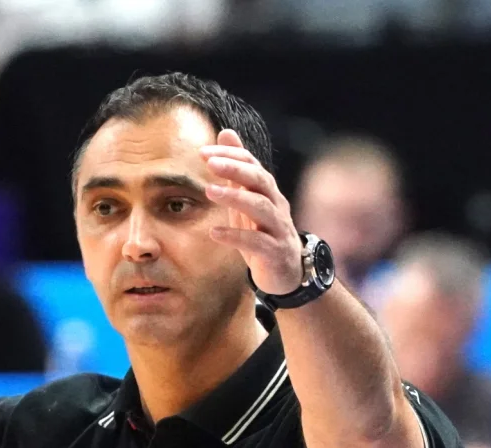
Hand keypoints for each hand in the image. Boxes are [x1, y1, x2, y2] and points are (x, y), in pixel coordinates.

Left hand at [201, 130, 303, 295]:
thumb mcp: (248, 196)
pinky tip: (215, 233)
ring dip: (235, 197)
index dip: (231, 156)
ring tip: (209, 191)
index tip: (203, 152)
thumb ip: (238, 168)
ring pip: (261, 207)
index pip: (252, 164)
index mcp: (267, 191)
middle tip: (210, 162)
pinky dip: (236, 236)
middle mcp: (276, 205)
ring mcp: (278, 228)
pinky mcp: (275, 252)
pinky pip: (257, 242)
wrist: (287, 272)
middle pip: (260, 180)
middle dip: (236, 168)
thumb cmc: (262, 231)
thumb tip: (226, 132)